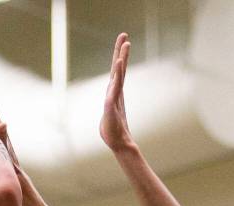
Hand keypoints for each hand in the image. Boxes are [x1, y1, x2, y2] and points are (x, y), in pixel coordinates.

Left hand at [100, 33, 132, 150]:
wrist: (119, 144)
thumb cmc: (112, 132)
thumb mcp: (108, 116)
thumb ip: (109, 108)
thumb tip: (109, 106)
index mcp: (114, 93)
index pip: (116, 72)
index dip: (119, 57)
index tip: (123, 41)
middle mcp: (115, 93)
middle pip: (118, 68)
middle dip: (120, 51)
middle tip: (124, 35)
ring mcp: (115, 98)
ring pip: (118, 75)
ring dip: (121, 59)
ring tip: (126, 44)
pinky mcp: (112, 105)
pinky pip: (115, 87)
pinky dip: (117, 75)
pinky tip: (119, 65)